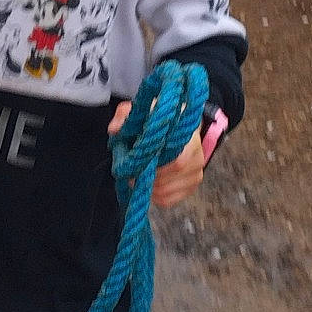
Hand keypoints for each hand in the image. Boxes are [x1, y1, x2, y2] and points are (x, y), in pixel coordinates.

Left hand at [108, 101, 228, 208]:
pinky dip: (154, 195)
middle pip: (169, 179)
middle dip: (146, 177)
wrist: (177, 127)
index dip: (153, 166)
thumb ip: (126, 115)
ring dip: (148, 188)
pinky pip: (168, 200)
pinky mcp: (191, 187)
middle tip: (132, 172)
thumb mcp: (143, 111)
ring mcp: (196, 174)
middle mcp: (197, 158)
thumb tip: (114, 129)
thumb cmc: (159, 120)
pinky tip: (149, 183)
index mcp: (189, 138)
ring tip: (139, 176)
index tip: (135, 164)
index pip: (177, 161)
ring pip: (166, 192)